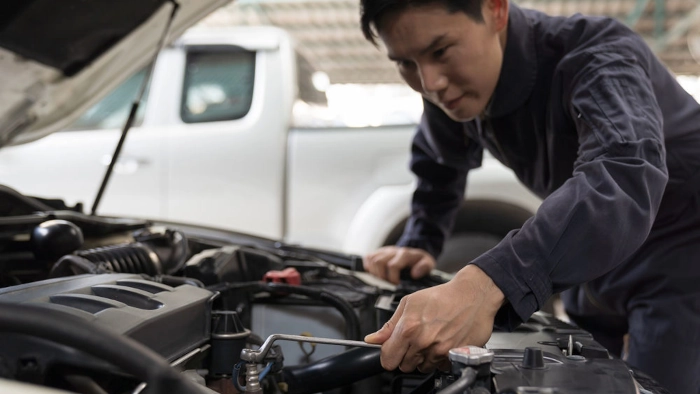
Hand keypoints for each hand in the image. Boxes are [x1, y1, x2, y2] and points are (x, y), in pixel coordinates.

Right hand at [363, 246, 435, 283]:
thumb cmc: (420, 261)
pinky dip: (368, 266)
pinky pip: (368, 257)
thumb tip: (414, 274)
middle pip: (378, 262)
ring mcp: (384, 251)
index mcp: (405, 254)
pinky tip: (376, 273)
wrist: (414, 252)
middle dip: (381, 276)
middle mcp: (392, 251)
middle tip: (387, 283)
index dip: (392, 278)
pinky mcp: (378, 252)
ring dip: (374, 272)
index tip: (396, 284)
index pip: (392, 265)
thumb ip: (424, 267)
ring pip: (372, 259)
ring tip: (382, 279)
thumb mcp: (428, 263)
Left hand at [364, 264, 504, 372]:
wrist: (472, 296)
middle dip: (405, 356)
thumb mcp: (409, 303)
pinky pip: (439, 368)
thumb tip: (373, 339)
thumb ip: (390, 325)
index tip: (392, 349)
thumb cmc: (442, 296)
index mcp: (409, 329)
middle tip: (414, 340)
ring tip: (430, 340)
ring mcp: (439, 352)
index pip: (387, 359)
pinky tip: (441, 344)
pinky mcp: (454, 356)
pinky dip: (438, 360)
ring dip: (422, 358)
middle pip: (403, 366)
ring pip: (421, 368)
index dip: (388, 354)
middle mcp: (423, 342)